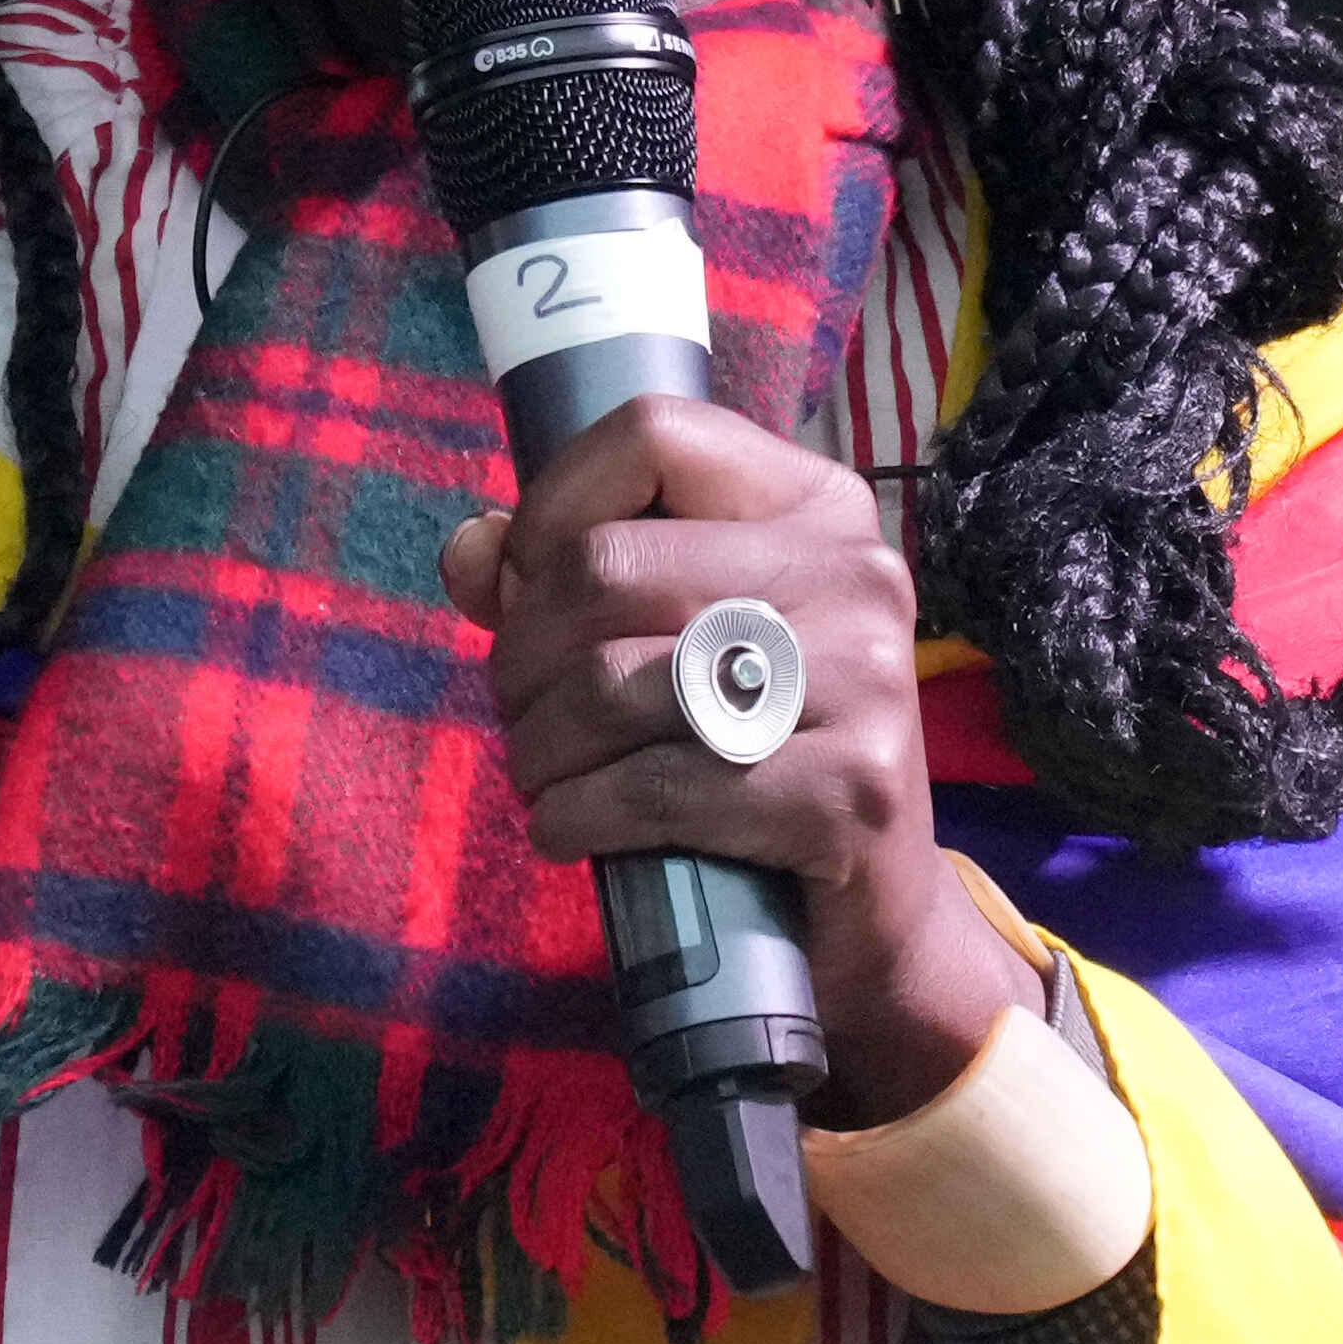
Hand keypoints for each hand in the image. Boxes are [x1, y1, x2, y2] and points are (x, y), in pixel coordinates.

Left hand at [440, 396, 1047, 1127]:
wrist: (874, 908)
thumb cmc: (751, 747)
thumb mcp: (672, 636)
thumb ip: (563, 574)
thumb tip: (469, 555)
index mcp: (816, 503)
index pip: (651, 435)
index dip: (552, 506)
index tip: (528, 587)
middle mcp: (855, 572)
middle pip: (607, 569)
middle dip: (522, 652)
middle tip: (520, 711)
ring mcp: (866, 681)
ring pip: (614, 683)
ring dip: (539, 744)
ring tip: (542, 772)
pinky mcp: (850, 791)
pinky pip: (655, 787)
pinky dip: (577, 813)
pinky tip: (565, 826)